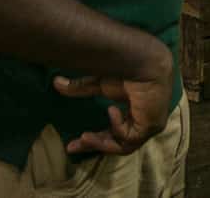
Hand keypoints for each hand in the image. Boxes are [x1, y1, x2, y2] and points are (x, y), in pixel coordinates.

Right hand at [51, 38, 173, 154]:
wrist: (145, 63)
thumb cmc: (128, 70)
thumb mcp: (100, 84)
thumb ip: (81, 88)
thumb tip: (56, 82)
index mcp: (133, 115)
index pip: (114, 134)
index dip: (94, 140)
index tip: (72, 144)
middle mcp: (143, 124)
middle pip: (118, 144)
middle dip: (94, 145)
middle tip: (73, 146)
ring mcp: (149, 126)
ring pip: (123, 146)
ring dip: (101, 143)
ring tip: (84, 136)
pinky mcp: (152, 126)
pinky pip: (130, 137)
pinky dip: (117, 126)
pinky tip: (111, 110)